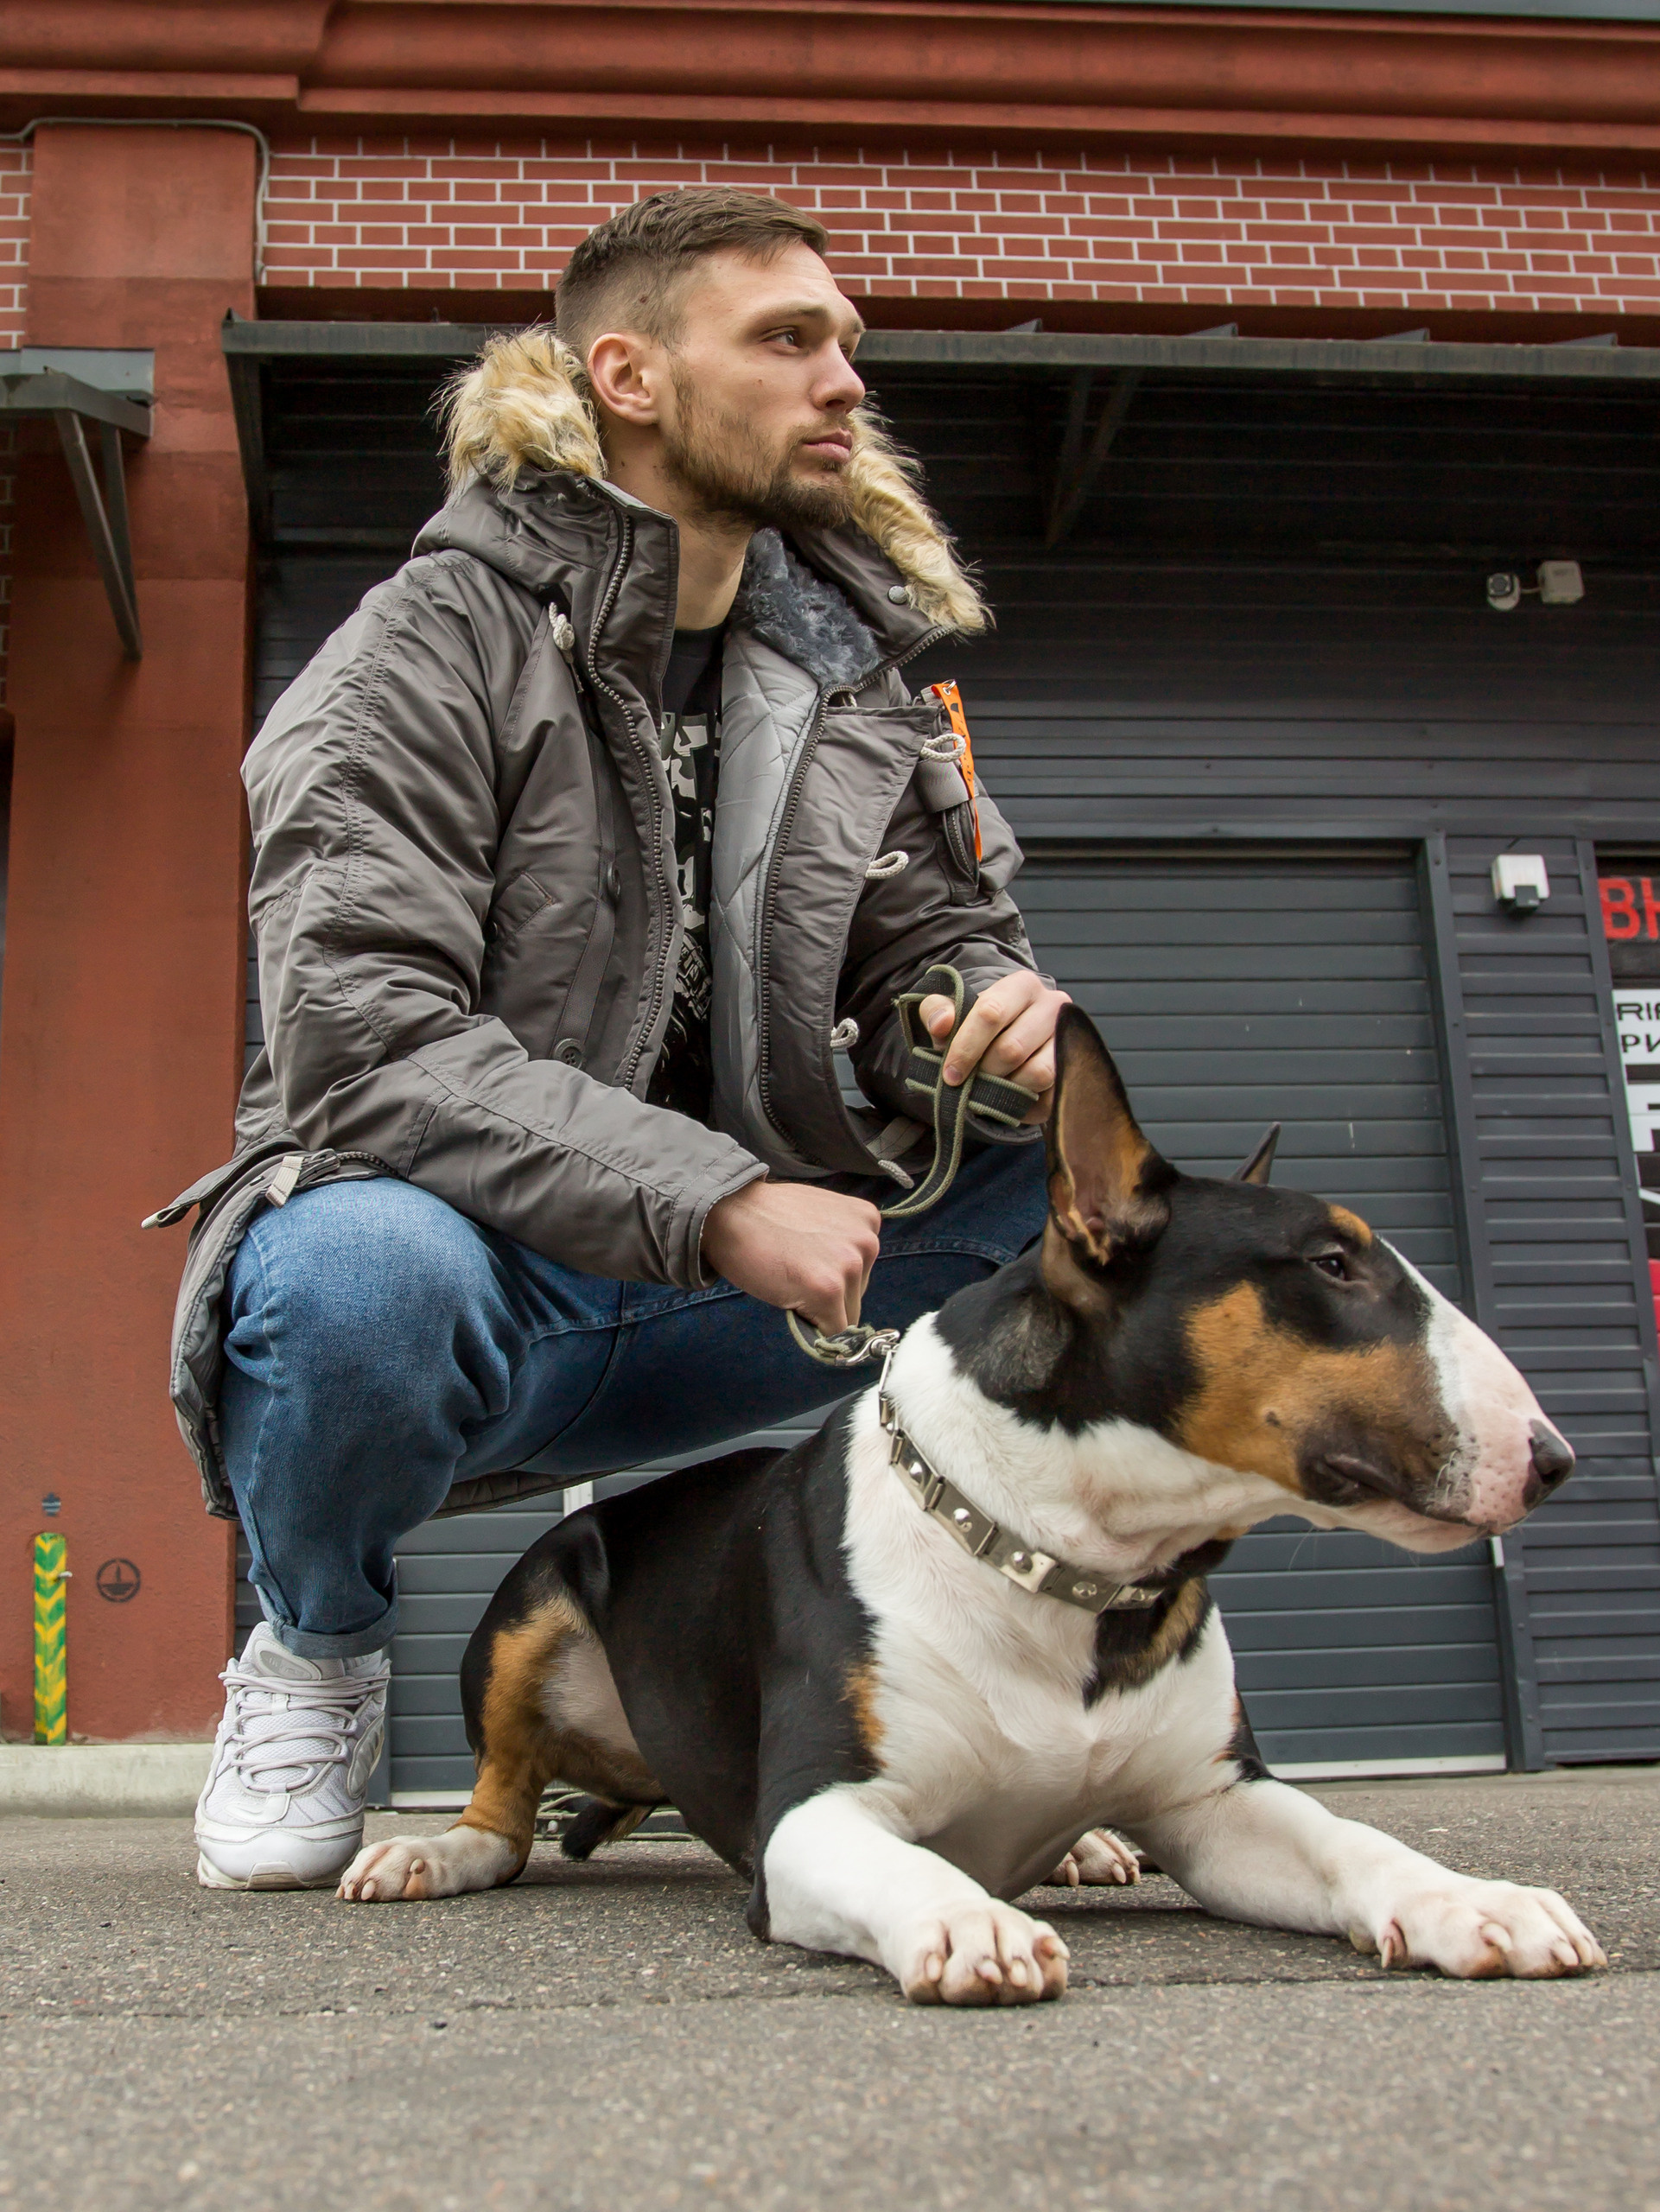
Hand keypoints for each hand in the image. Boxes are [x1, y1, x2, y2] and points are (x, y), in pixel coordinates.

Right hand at [701, 1179, 882, 1334]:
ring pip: (846, 1315)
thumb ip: (841, 1239)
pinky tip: (788, 1298)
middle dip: (828, 1293)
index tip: (807, 1265)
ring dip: (817, 1308)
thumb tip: (847, 1278)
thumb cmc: (764, 1215)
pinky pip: (833, 1332)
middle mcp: (867, 1241)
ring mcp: (849, 1266)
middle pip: (858, 1294)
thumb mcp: (820, 1214)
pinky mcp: (828, 1290)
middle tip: (794, 1270)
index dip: (832, 1275)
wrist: (726, 1214)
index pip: (863, 1269)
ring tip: (788, 1278)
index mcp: (867, 1220)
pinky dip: (812, 1328)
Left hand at [919, 971, 1071, 1122]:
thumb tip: (941, 1024)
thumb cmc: (977, 1025)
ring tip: (991, 1089)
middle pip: (1012, 1048)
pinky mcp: (1074, 1068)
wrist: (1008, 1038)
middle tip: (971, 1083)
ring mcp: (1068, 1037)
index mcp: (1022, 985)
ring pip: (1037, 1073)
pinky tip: (1010, 1099)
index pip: (991, 1012)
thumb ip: (937, 1010)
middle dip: (985, 1072)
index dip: (966, 1047)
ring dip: (1007, 1089)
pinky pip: (1052, 1095)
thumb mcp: (952, 1012)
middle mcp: (1053, 1005)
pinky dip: (1026, 1104)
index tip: (950, 1074)